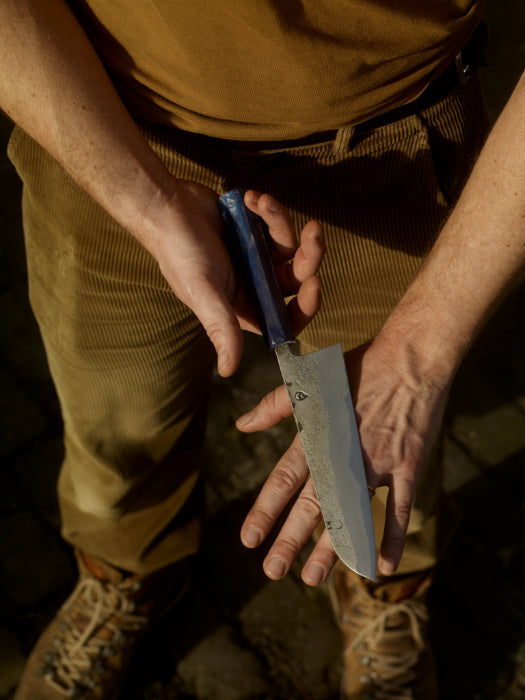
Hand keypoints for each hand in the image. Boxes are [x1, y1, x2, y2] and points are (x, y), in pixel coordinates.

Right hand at [149, 184, 323, 376]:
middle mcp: (255, 286)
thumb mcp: (203, 293)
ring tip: (263, 203)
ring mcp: (257, 258)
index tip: (314, 282)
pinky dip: (270, 210)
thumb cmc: (179, 253)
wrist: (165, 207)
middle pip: (299, 280)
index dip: (307, 305)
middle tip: (312, 233)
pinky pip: (277, 224)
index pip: (288, 318)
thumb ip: (222, 329)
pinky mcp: (255, 232)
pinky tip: (252, 199)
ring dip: (284, 224)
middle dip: (310, 256)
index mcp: (245, 307)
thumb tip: (228, 371)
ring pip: (293, 249)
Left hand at [237, 332, 451, 582]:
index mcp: (315, 434)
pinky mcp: (406, 467)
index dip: (265, 511)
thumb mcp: (308, 380)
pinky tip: (380, 565)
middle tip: (273, 571)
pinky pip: (397, 508)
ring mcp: (375, 463)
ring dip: (332, 548)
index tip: (249, 539)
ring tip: (312, 578)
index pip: (283, 479)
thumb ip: (274, 406)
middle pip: (312, 505)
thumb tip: (241, 424)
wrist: (408, 360)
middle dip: (290, 540)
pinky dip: (390, 537)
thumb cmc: (356, 368)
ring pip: (351, 513)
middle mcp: (341, 453)